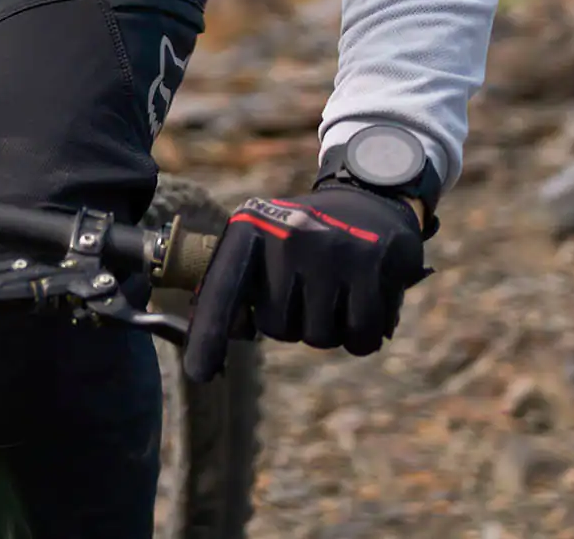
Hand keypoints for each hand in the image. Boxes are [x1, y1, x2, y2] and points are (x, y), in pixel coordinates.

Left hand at [181, 184, 425, 382]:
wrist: (370, 201)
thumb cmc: (303, 240)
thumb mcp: (261, 245)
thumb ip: (234, 289)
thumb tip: (225, 343)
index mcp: (251, 226)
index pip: (223, 289)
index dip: (208, 335)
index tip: (199, 373)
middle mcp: (289, 232)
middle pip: (277, 327)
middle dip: (293, 322)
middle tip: (309, 287)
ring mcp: (333, 247)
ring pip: (319, 337)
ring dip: (329, 328)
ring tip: (337, 290)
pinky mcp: (374, 263)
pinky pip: (360, 337)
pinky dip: (362, 335)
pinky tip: (363, 302)